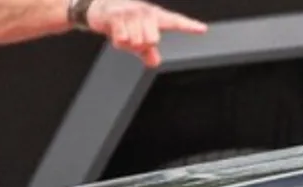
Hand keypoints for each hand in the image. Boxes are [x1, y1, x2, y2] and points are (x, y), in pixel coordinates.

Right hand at [87, 0, 206, 66]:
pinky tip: (115, 31)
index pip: (176, 22)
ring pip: (136, 42)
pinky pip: (122, 40)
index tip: (203, 29)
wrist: (99, 8)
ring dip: (128, 43)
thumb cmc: (125, 22)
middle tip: (133, 36)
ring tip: (123, 32)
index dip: (189, 26)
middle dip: (141, 45)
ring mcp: (132, 12)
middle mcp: (146, 12)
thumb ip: (148, 51)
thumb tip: (154, 62)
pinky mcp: (117, 15)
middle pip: (152, 41)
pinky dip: (118, 42)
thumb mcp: (139, 37)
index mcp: (156, 17)